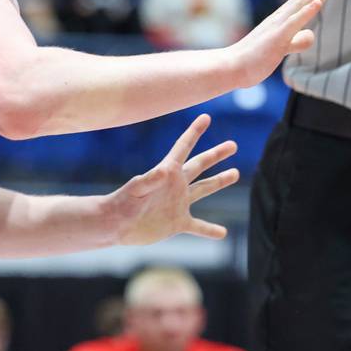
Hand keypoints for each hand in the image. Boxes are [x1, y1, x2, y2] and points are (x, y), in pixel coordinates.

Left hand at [106, 114, 238, 244]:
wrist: (115, 225)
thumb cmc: (122, 203)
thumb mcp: (135, 189)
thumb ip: (149, 179)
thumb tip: (165, 171)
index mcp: (167, 172)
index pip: (183, 147)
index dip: (194, 132)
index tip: (206, 117)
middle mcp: (176, 185)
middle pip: (200, 165)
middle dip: (216, 154)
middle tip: (233, 145)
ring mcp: (177, 203)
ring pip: (204, 189)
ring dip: (219, 182)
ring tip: (235, 173)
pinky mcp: (177, 223)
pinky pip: (198, 226)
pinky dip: (210, 230)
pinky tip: (223, 233)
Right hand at [229, 0, 350, 86]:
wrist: (232, 67)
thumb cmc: (256, 57)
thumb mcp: (283, 48)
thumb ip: (298, 40)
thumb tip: (310, 35)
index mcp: (286, 16)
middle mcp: (284, 15)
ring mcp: (280, 25)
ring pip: (305, 2)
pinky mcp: (276, 39)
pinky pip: (293, 23)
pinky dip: (306, 12)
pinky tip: (317, 3)